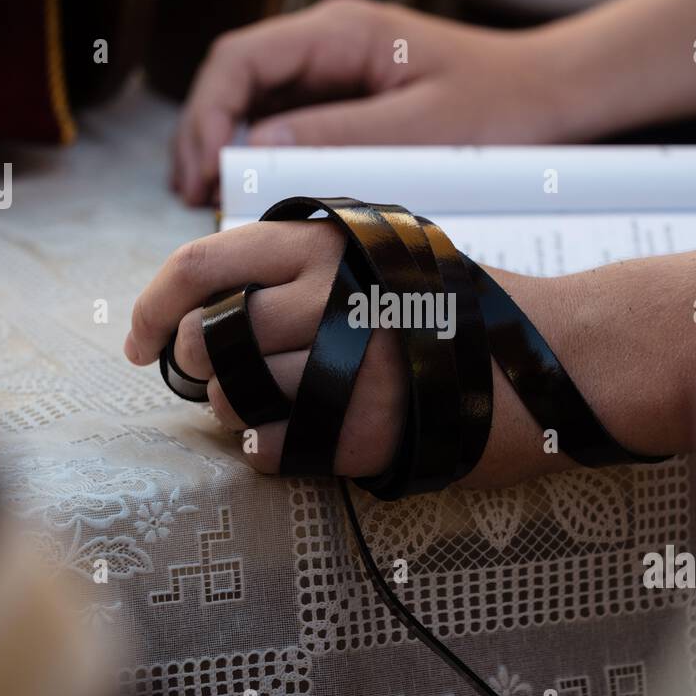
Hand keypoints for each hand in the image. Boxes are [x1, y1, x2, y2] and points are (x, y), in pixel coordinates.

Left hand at [123, 219, 633, 486]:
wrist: (557, 355)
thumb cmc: (461, 307)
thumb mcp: (382, 253)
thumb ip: (303, 262)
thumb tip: (211, 300)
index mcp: (325, 243)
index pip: (199, 264)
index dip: (150, 306)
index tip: (138, 340)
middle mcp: (329, 297)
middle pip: (207, 341)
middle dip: (199, 370)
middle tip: (219, 382)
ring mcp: (349, 365)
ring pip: (232, 399)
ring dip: (234, 414)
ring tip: (274, 410)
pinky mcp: (369, 428)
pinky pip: (274, 450)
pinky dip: (271, 452)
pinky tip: (303, 442)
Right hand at [172, 0, 569, 205]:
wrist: (551, 94)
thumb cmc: (502, 105)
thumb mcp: (424, 130)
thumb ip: (341, 137)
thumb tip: (258, 151)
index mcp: (342, 32)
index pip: (241, 59)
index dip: (208, 115)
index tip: (204, 172)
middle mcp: (327, 42)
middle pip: (234, 80)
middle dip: (204, 136)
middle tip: (194, 198)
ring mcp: (334, 69)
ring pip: (252, 102)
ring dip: (226, 149)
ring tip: (211, 202)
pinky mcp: (346, 98)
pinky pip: (285, 122)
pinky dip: (260, 156)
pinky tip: (255, 194)